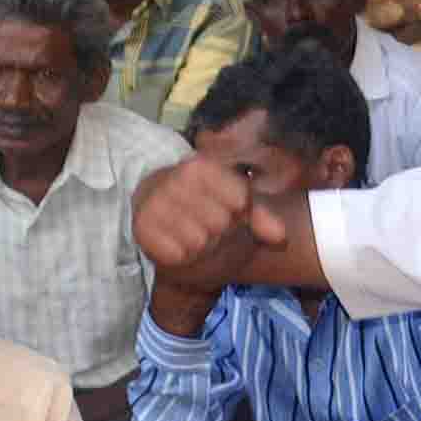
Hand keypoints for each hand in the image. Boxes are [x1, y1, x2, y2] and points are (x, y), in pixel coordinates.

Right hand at [134, 153, 290, 288]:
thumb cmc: (213, 214)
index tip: (232, 210)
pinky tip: (177, 244)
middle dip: (221, 232)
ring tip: (194, 235)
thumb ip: (264, 219)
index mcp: (203, 164)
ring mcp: (154, 201)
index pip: (240, 199)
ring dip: (202, 247)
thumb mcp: (243, 211)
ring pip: (198, 242)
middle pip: (220, 223)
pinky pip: (176, 255)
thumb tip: (280, 237)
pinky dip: (182, 256)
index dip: (242, 214)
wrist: (171, 229)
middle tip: (209, 226)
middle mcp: (175, 177)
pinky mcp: (141, 228)